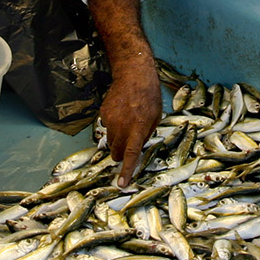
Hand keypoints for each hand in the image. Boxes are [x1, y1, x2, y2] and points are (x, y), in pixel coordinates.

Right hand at [99, 61, 162, 186]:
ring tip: (127, 125)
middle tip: (127, 150)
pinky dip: (113, 127)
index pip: (131, 154)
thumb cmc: (149, 95)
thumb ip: (147, 133)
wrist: (133, 75)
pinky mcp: (103, 114)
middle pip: (116, 152)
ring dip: (117, 141)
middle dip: (120, 155)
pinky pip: (106, 128)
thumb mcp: (156, 116)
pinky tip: (121, 114)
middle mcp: (123, 126)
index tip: (122, 183)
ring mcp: (111, 120)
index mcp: (139, 128)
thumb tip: (139, 146)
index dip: (127, 170)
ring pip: (110, 142)